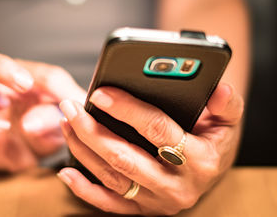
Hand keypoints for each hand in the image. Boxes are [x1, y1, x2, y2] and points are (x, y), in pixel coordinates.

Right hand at [0, 44, 85, 171]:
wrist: (61, 146)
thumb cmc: (62, 116)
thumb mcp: (68, 109)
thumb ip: (54, 110)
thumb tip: (25, 124)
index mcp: (9, 72)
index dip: (6, 68)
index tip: (27, 84)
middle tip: (20, 85)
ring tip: (4, 105)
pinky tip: (2, 128)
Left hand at [57, 83, 243, 214]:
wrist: (211, 169)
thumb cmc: (214, 139)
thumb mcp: (227, 120)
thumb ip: (226, 104)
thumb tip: (219, 90)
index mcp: (200, 160)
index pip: (157, 129)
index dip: (126, 110)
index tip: (99, 93)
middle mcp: (177, 186)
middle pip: (125, 156)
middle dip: (91, 130)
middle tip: (70, 107)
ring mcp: (157, 201)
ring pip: (112, 176)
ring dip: (83, 150)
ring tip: (66, 123)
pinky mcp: (142, 209)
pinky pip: (109, 204)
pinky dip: (85, 189)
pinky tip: (66, 171)